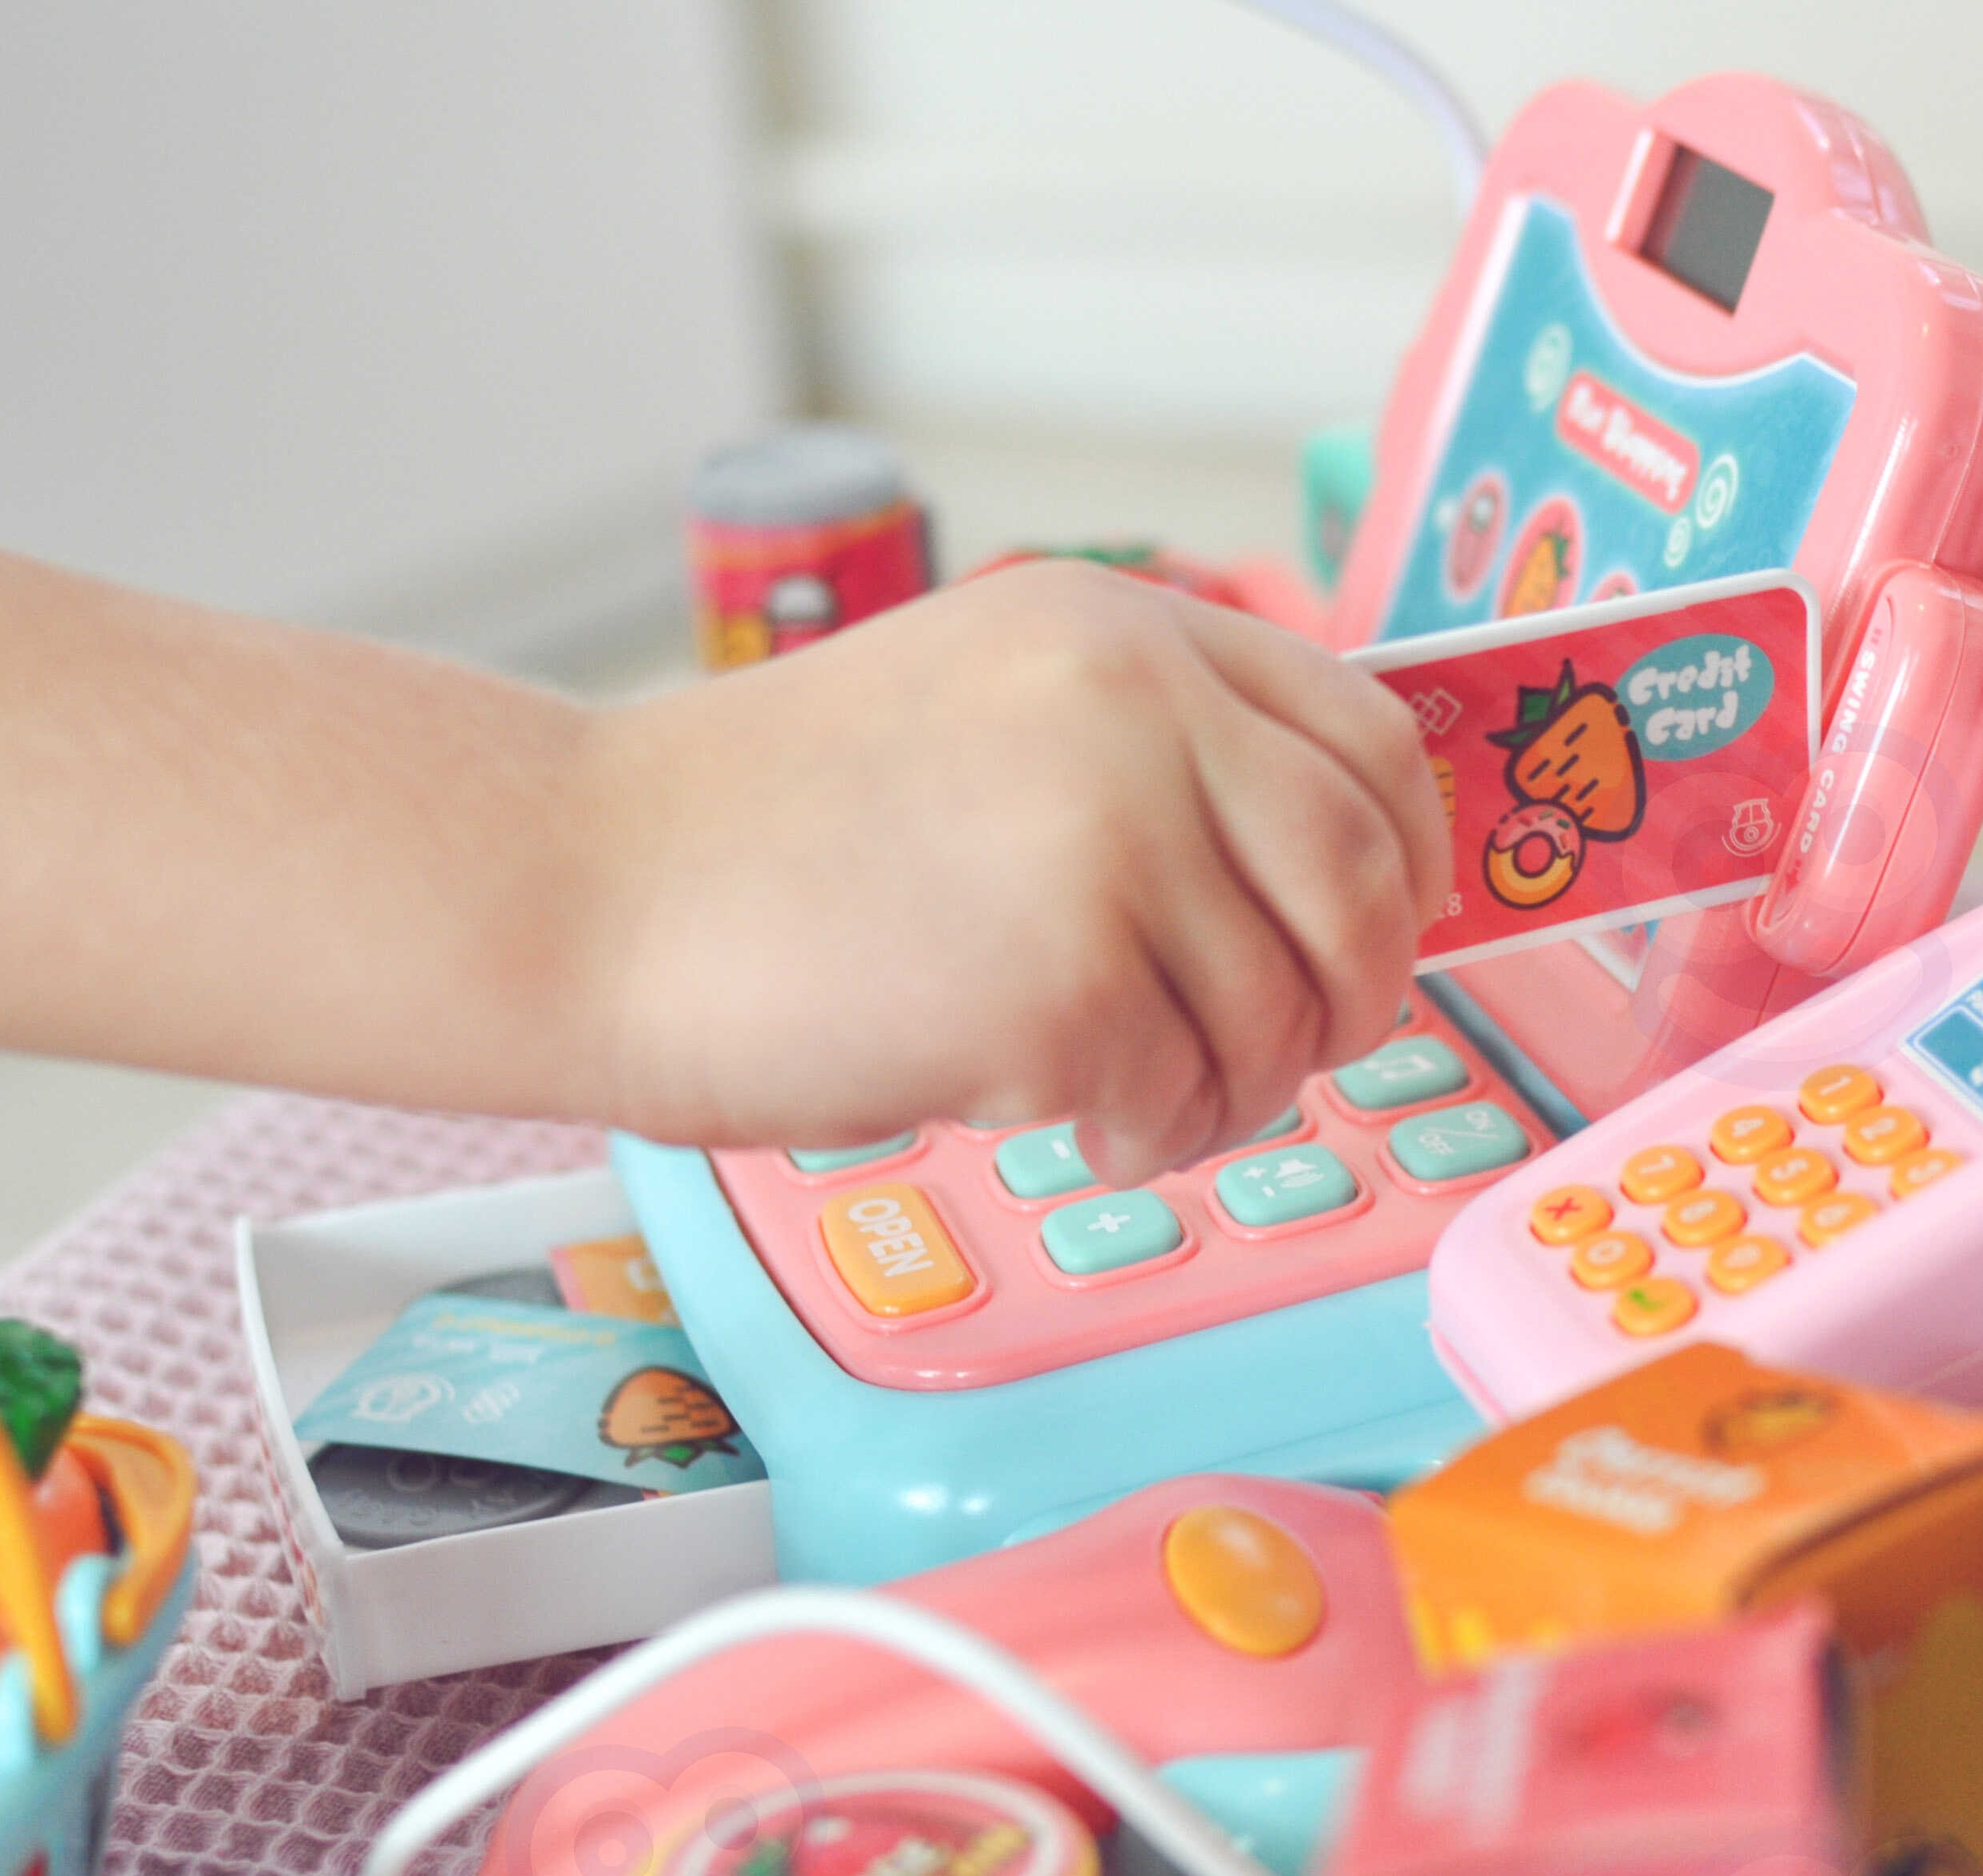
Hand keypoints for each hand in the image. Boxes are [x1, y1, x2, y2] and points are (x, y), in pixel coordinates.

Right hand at [582, 560, 1445, 1184]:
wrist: (582, 889)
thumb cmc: (769, 834)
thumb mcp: (990, 706)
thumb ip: (1151, 749)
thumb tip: (1327, 868)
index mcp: (1126, 630)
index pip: (1370, 736)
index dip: (1400, 858)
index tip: (1376, 930)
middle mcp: (1137, 712)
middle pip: (1364, 879)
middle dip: (1351, 995)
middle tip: (1288, 1053)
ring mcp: (1107, 844)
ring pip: (1281, 1014)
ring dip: (1231, 1091)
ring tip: (1130, 1100)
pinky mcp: (1065, 987)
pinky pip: (1185, 1098)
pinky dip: (1143, 1138)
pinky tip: (1057, 1119)